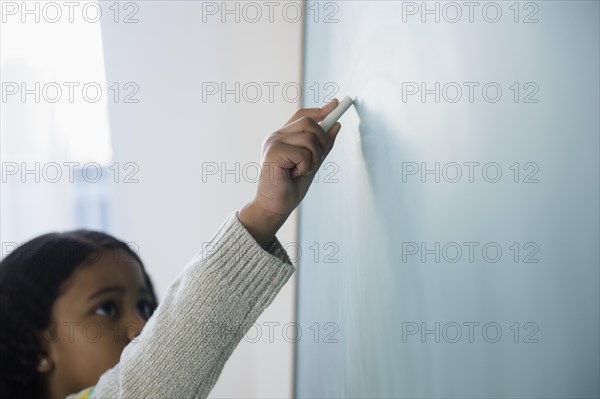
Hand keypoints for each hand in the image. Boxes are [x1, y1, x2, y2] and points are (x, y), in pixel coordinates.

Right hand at [239, 99, 342, 247]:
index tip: (336, 104)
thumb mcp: (312, 164)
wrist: (275, 207)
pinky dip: (305, 167)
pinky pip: (304, 153)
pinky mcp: (273, 152)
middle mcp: (276, 136)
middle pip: (310, 123)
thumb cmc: (290, 188)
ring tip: (301, 171)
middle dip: (321, 142)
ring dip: (313, 159)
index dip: (320, 110)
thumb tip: (336, 125)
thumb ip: (322, 146)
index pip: (302, 116)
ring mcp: (273, 142)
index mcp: (283, 137)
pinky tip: (293, 175)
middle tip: (313, 162)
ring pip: (309, 138)